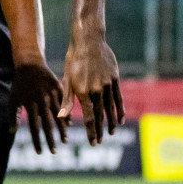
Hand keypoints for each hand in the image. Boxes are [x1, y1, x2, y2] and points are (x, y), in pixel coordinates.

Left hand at [9, 58, 66, 153]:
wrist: (30, 65)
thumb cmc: (19, 85)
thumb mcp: (13, 99)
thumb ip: (12, 116)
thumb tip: (12, 132)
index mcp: (30, 104)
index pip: (34, 127)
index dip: (37, 141)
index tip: (40, 152)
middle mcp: (41, 101)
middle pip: (47, 125)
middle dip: (50, 140)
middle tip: (53, 152)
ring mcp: (51, 94)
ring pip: (58, 116)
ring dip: (61, 130)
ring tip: (64, 141)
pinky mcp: (59, 89)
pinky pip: (64, 105)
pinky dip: (66, 115)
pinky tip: (69, 125)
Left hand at [63, 29, 124, 145]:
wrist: (88, 41)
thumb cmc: (73, 60)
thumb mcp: (67, 79)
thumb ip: (67, 100)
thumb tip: (62, 118)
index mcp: (82, 92)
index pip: (88, 117)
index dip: (90, 132)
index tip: (93, 142)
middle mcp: (96, 90)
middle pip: (99, 115)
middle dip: (99, 130)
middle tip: (100, 142)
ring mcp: (107, 85)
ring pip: (110, 109)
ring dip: (111, 123)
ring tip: (111, 133)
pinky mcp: (114, 79)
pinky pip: (118, 98)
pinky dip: (119, 110)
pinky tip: (120, 119)